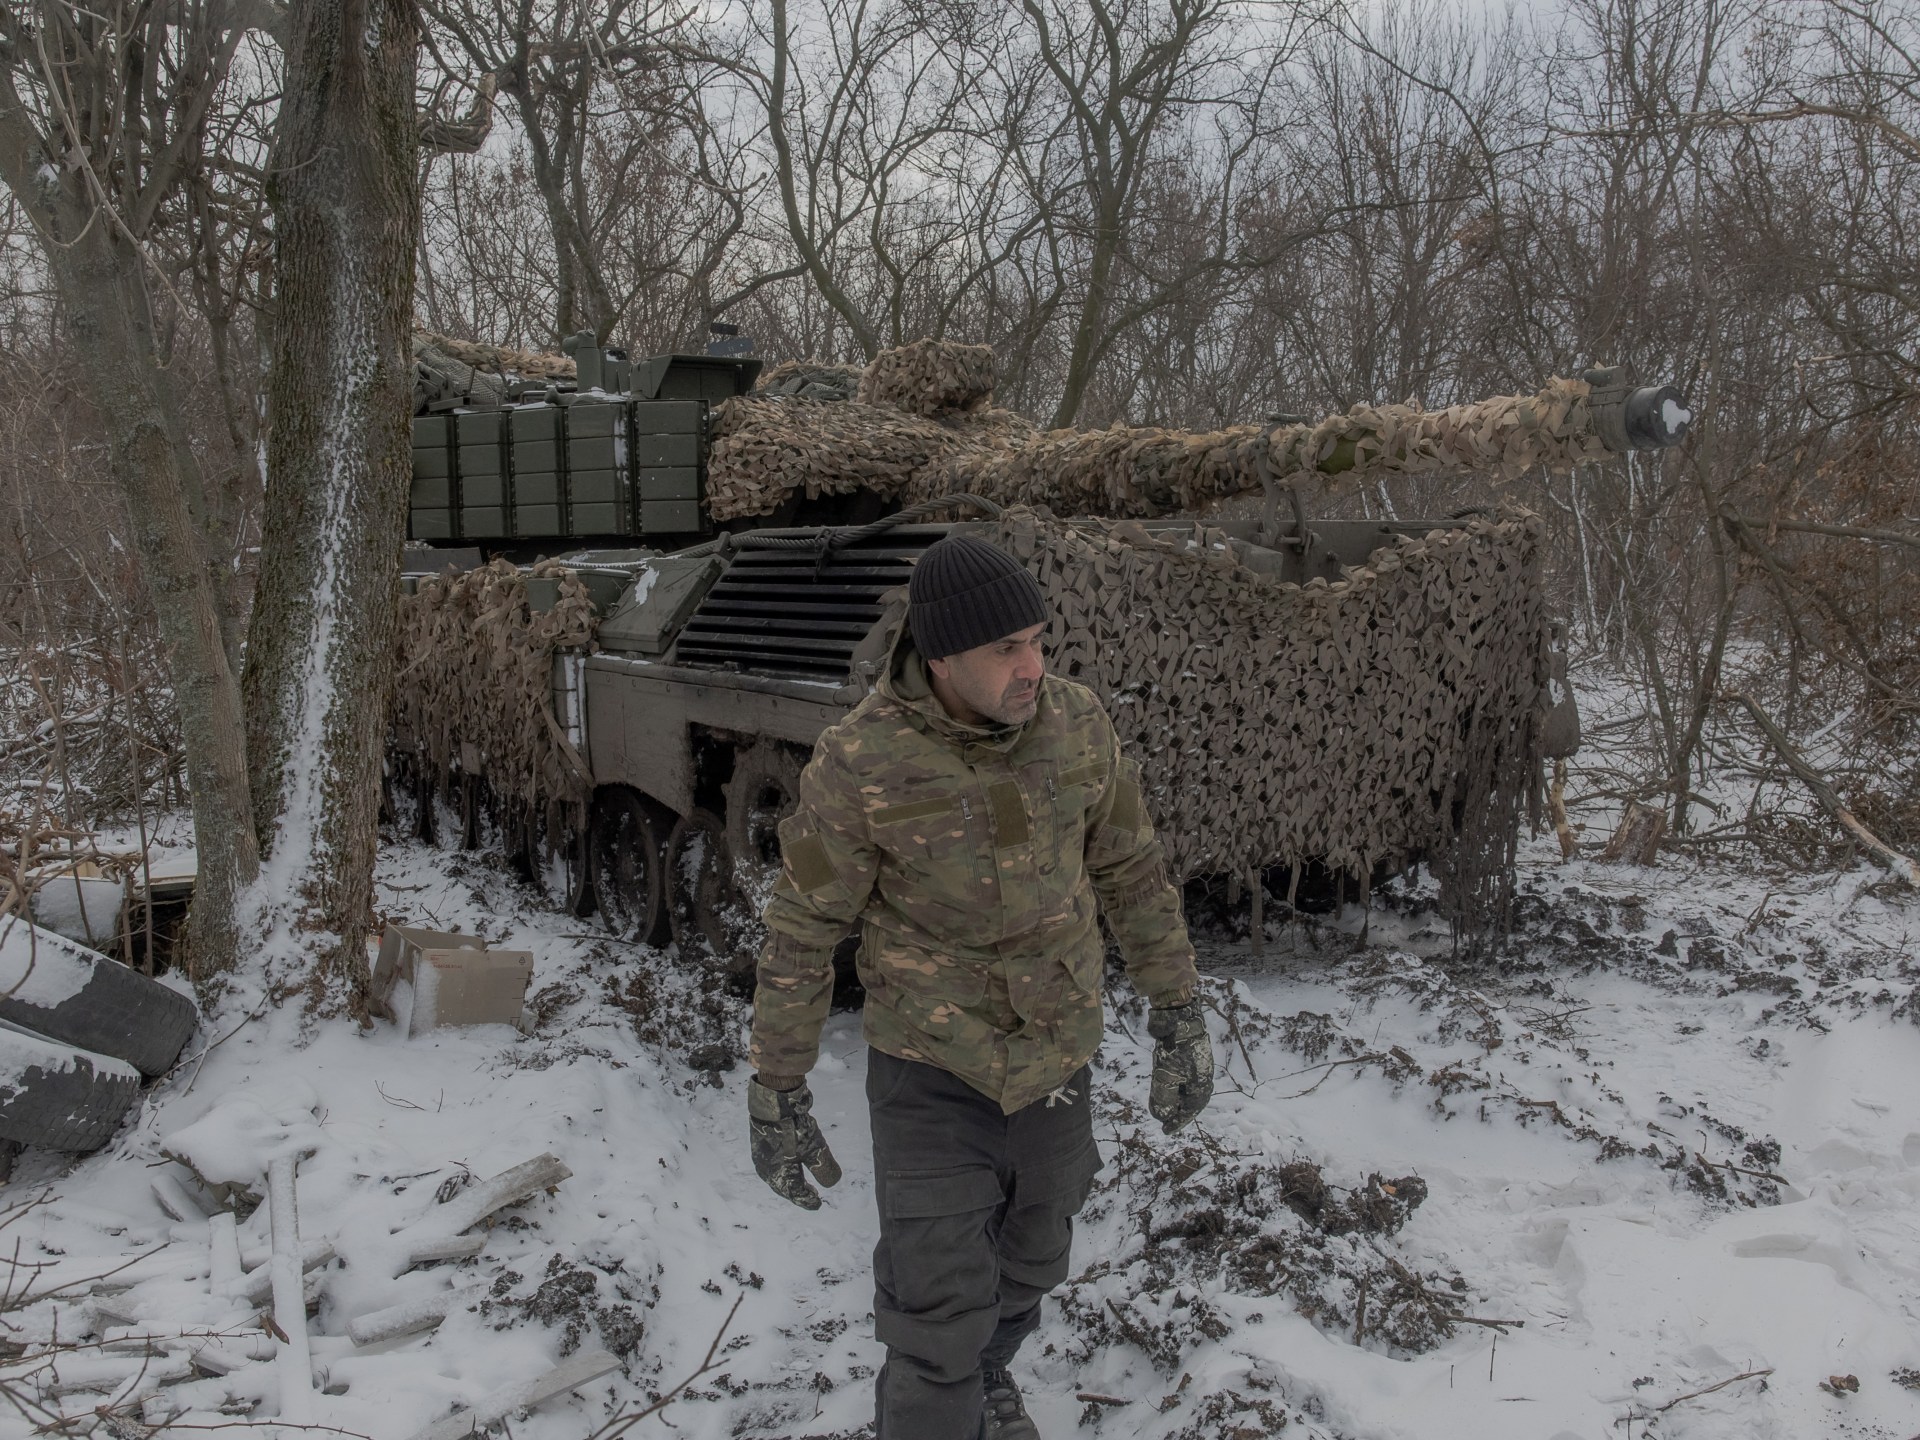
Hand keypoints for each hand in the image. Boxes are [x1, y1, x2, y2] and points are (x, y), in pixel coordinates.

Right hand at [747, 1077, 841, 1208]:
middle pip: (783, 1187)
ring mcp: (761, 1156)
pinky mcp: (760, 1144)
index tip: (818, 1204)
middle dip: (797, 1192)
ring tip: (801, 1180)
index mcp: (778, 1175)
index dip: (807, 1200)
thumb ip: (824, 1168)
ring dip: (789, 1180)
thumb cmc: (794, 1128)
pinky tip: (789, 1162)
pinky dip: (782, 1168)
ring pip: (776, 1175)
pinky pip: (772, 1163)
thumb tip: (832, 1183)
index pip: (794, 1193)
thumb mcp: (815, 1149)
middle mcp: (766, 1170)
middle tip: (811, 1194)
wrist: (773, 1102)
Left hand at [1146, 1003, 1213, 1133]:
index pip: (1191, 1110)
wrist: (1179, 1016)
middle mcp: (1202, 1076)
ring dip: (1174, 1096)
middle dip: (1177, 1110)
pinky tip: (1165, 1082)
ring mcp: (1196, 1064)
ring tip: (1162, 1104)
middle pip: (1190, 1100)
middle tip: (1165, 1120)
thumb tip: (1161, 1116)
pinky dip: (1174, 1083)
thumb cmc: (1176, 1048)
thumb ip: (1164, 1098)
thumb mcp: (1167, 1076)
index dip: (1178, 1121)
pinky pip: (1182, 1075)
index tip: (1166, 1130)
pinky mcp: (1188, 1055)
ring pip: (1186, 1087)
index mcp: (1202, 1084)